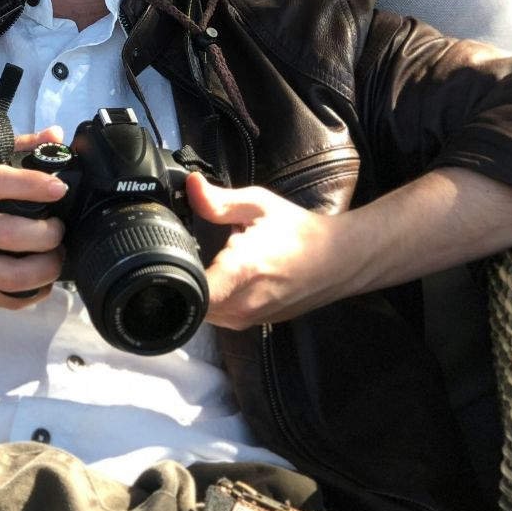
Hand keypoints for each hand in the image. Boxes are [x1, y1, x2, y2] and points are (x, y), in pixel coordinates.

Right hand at [0, 127, 68, 307]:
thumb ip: (10, 145)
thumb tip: (55, 136)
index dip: (35, 186)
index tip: (60, 189)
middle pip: (11, 236)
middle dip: (49, 234)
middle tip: (59, 228)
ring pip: (10, 276)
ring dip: (46, 269)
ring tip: (55, 257)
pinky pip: (3, 300)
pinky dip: (32, 294)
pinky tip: (41, 280)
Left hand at [188, 173, 364, 328]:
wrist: (340, 261)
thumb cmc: (300, 232)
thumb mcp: (258, 205)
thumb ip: (218, 201)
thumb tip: (191, 185)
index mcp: (242, 270)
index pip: (193, 292)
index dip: (174, 278)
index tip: (171, 260)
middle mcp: (244, 302)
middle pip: (192, 303)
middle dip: (185, 282)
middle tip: (192, 258)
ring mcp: (251, 318)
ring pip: (205, 313)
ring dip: (202, 293)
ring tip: (213, 267)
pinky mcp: (255, 325)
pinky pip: (222, 318)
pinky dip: (217, 301)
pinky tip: (228, 280)